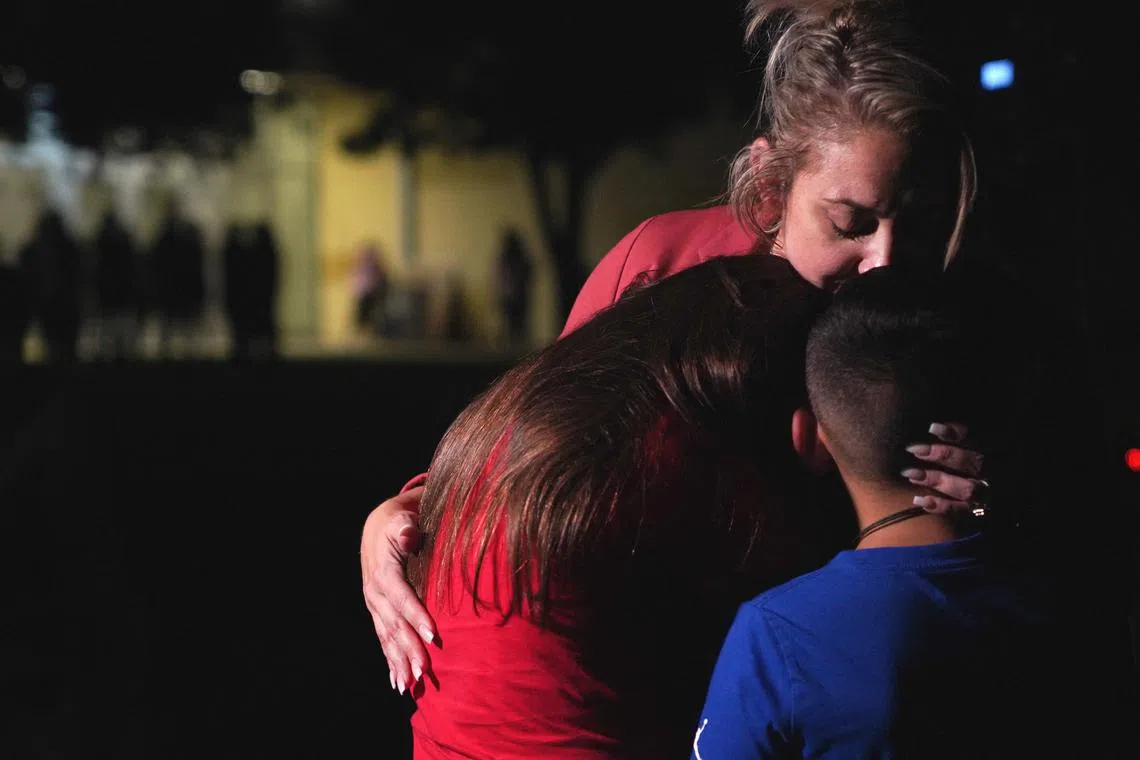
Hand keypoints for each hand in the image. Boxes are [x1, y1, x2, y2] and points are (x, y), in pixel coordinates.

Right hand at [360, 486, 436, 694]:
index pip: (402, 597)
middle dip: (410, 648)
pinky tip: (398, 682)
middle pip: (394, 624)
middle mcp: (375, 594)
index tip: (434, 634)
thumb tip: (409, 533)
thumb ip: (406, 527)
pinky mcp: (377, 614)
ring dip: (400, 661)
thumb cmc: (398, 523)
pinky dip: (391, 662)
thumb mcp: (401, 519)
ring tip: (412, 684)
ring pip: (387, 638)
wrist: (377, 529)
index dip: (416, 615)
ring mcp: (375, 607)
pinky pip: (383, 641)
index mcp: (384, 572)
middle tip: (426, 669)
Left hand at [902, 422, 989, 514]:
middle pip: (972, 463)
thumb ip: (960, 439)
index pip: (979, 439)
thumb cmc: (970, 465)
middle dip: (944, 455)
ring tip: (912, 474)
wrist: (1003, 507)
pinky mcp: (979, 514)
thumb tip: (931, 429)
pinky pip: (960, 512)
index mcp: (996, 452)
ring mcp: (987, 496)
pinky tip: (919, 500)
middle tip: (915, 450)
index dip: (957, 433)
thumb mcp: (974, 447)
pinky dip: (940, 506)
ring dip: (938, 480)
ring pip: (967, 489)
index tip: (932, 428)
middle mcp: (993, 474)